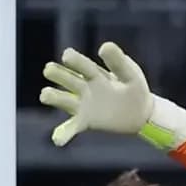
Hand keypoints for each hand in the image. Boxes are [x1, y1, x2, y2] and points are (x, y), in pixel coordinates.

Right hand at [39, 42, 156, 145]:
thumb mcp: (130, 74)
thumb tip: (104, 46)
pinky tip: (57, 140)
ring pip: (63, 99)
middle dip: (58, 74)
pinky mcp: (86, 120)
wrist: (141, 112)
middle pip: (66, 78)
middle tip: (49, 70)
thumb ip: (119, 62)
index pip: (80, 64)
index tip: (67, 56)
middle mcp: (84, 86)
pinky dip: (64, 133)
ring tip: (45, 94)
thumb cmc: (134, 89)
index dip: (74, 60)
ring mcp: (83, 104)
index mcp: (94, 73)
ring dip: (53, 97)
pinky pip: (72, 127)